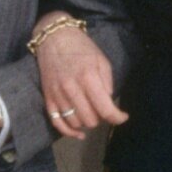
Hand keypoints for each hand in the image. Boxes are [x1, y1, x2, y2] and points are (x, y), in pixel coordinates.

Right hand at [35, 14, 125, 137]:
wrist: (53, 38)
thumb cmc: (81, 48)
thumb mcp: (101, 60)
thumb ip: (107, 82)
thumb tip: (108, 102)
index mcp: (88, 78)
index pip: (105, 109)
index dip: (117, 118)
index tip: (123, 117)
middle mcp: (72, 89)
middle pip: (91, 120)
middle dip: (101, 117)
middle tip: (103, 108)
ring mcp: (58, 95)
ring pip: (76, 123)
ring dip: (87, 122)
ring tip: (91, 111)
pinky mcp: (48, 99)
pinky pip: (57, 123)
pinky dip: (69, 132)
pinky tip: (79, 133)